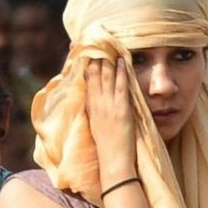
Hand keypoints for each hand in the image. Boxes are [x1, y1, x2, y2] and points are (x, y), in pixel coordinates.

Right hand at [85, 58, 135, 182]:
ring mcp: (109, 107)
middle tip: (96, 44)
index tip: (85, 53)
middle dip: (95, 59)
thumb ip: (95, 113)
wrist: (113, 163)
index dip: (86, 66)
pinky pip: (122, 86)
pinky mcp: (121, 110)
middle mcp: (97, 105)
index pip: (87, 83)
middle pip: (95, 77)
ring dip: (107, 62)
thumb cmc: (106, 149)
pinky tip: (122, 61)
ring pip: (107, 78)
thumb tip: (94, 101)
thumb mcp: (95, 127)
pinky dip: (122, 72)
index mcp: (90, 109)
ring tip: (109, 48)